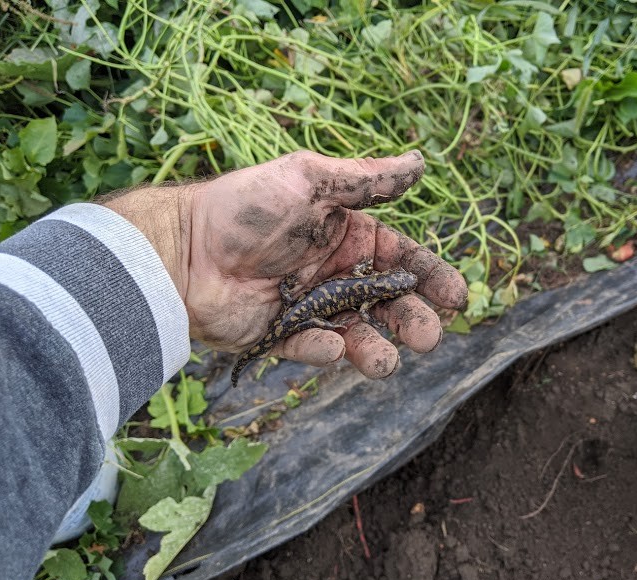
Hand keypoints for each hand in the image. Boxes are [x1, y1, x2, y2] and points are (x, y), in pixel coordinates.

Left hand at [104, 150, 467, 378]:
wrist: (179, 249)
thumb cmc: (244, 208)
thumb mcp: (307, 180)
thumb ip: (364, 179)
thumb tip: (420, 162)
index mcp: (347, 235)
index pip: (402, 258)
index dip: (432, 277)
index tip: (457, 296)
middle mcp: (334, 272)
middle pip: (388, 302)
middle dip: (413, 320)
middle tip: (428, 336)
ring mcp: (309, 306)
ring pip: (356, 334)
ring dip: (376, 349)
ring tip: (385, 361)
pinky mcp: (280, 335)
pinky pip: (311, 349)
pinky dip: (324, 353)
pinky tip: (332, 350)